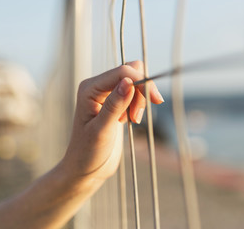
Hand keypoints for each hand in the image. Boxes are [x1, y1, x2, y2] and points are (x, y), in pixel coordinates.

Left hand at [62, 61, 163, 184]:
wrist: (86, 169)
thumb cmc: (88, 153)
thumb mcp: (102, 130)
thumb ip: (115, 105)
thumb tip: (129, 82)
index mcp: (89, 89)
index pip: (122, 73)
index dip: (142, 82)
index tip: (157, 101)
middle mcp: (97, 87)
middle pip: (130, 73)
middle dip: (141, 92)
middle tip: (136, 118)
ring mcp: (106, 94)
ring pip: (135, 82)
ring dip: (140, 101)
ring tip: (131, 121)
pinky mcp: (115, 102)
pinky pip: (134, 93)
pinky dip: (138, 105)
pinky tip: (129, 120)